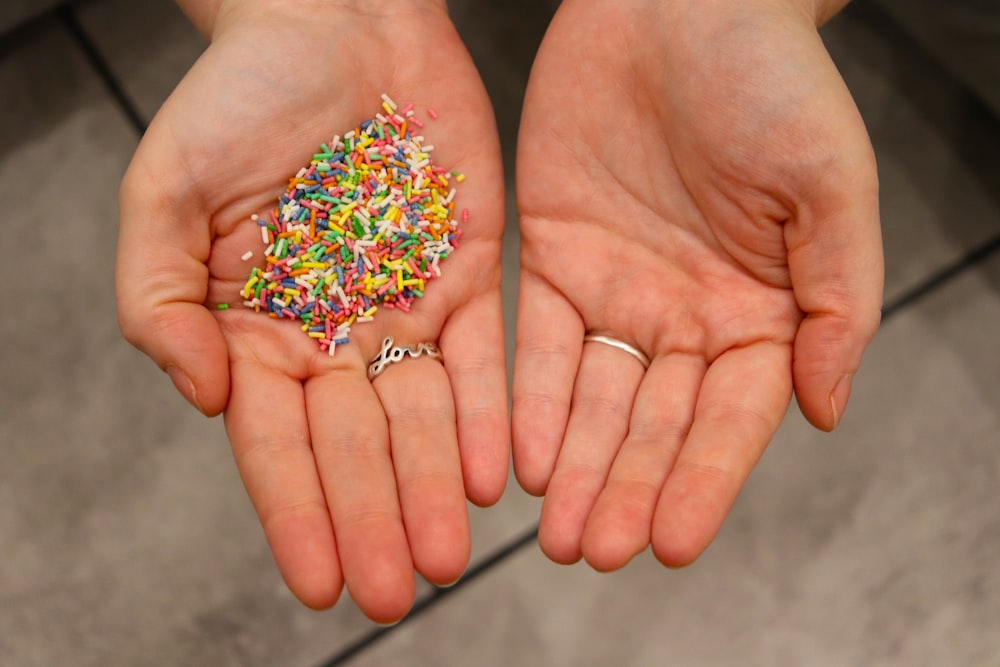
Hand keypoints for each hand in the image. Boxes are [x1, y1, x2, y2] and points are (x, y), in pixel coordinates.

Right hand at [116, 0, 507, 622]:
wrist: (335, 23)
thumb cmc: (239, 97)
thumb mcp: (163, 192)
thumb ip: (161, 300)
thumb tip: (198, 396)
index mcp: (257, 328)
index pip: (276, 442)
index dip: (298, 513)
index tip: (320, 583)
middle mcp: (333, 333)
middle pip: (356, 445)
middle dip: (376, 520)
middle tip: (399, 592)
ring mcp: (402, 308)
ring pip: (422, 418)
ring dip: (432, 490)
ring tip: (446, 558)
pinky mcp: (467, 276)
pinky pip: (481, 360)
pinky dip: (487, 417)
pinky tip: (490, 476)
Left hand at [513, 0, 881, 569]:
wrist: (678, 2)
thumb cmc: (771, 80)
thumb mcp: (831, 188)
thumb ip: (836, 304)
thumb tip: (827, 411)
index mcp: (759, 311)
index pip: (730, 419)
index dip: (701, 482)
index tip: (673, 545)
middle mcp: (685, 314)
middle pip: (652, 423)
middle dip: (624, 489)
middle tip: (593, 551)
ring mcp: (616, 290)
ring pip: (592, 399)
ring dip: (574, 466)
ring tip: (554, 532)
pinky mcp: (552, 257)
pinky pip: (537, 343)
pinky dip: (529, 400)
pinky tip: (521, 455)